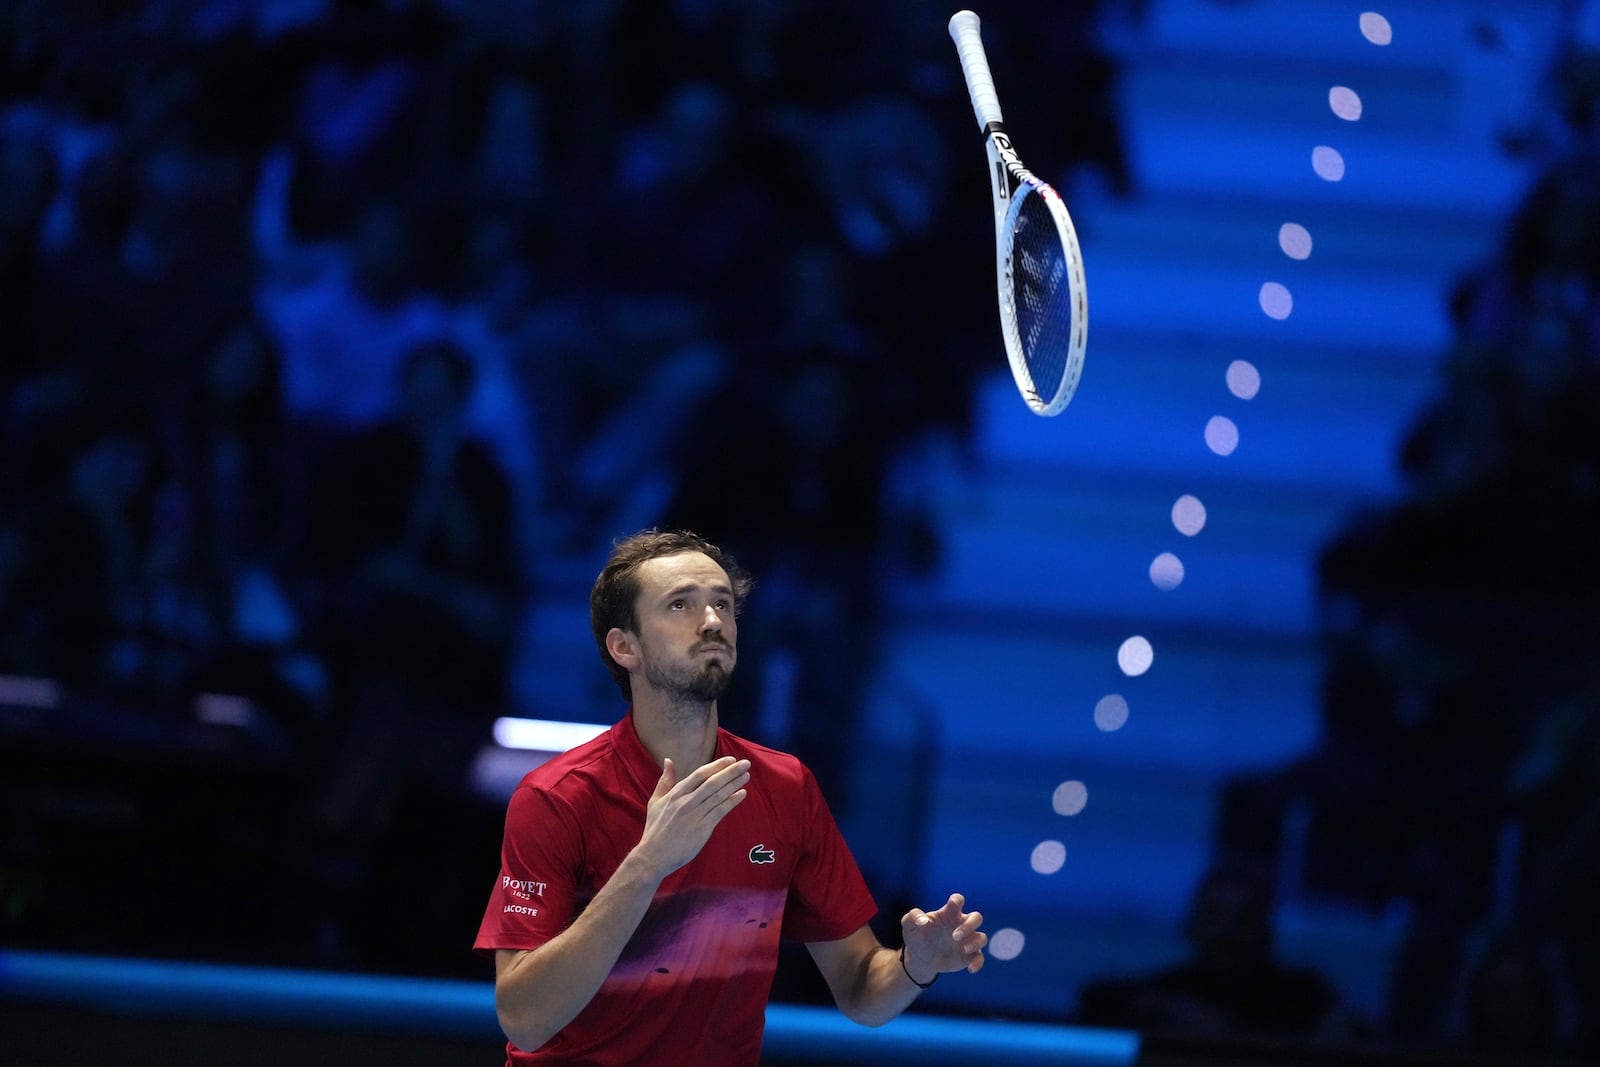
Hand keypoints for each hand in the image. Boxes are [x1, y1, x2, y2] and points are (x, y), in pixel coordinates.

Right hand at [635, 756, 749, 876]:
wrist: (654, 855)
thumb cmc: (655, 828)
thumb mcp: (656, 801)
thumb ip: (665, 780)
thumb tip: (668, 760)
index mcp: (676, 794)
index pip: (700, 774)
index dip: (717, 766)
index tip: (731, 759)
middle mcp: (686, 802)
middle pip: (712, 782)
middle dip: (731, 771)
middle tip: (746, 763)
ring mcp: (694, 815)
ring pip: (718, 795)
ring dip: (734, 784)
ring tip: (746, 776)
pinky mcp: (702, 829)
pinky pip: (720, 811)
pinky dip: (732, 801)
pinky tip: (742, 794)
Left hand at [901, 893, 985, 983]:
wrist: (919, 958)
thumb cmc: (916, 936)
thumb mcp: (908, 924)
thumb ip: (913, 917)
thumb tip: (924, 921)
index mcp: (948, 913)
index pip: (958, 900)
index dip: (958, 900)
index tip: (954, 905)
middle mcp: (960, 925)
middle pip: (977, 917)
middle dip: (969, 925)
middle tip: (955, 936)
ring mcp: (966, 940)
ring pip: (981, 937)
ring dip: (975, 942)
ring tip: (964, 949)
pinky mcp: (968, 956)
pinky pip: (980, 957)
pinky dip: (978, 962)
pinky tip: (970, 968)